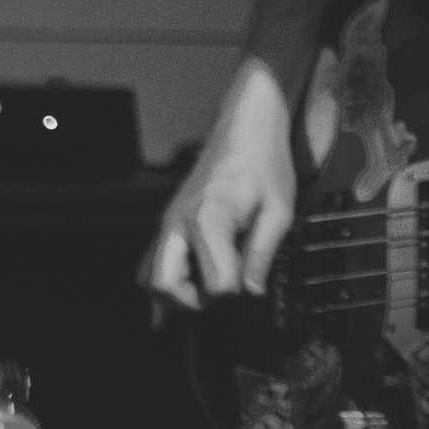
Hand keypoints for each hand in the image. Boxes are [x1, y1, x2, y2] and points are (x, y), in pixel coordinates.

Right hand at [141, 50, 338, 307]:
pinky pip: (150, 262)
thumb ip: (263, 253)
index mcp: (208, 218)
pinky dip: (162, 282)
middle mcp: (178, 221)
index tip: (252, 275)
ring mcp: (168, 221)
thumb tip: (251, 291)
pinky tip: (178, 297)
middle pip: (164, 286)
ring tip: (205, 286)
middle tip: (222, 290)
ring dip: (175, 292)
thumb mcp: (279, 209)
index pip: (217, 283)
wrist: (246, 127)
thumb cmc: (264, 162)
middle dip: (193, 300)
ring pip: (149, 277)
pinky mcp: (169, 221)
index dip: (239, 288)